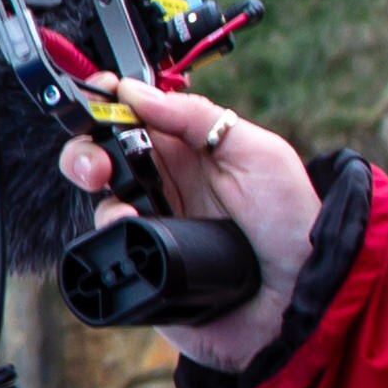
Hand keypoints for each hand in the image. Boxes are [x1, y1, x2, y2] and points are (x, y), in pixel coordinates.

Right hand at [58, 74, 322, 370]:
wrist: (301, 295)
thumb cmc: (292, 223)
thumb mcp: (258, 153)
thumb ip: (198, 118)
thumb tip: (136, 92)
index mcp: (189, 148)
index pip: (134, 115)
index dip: (109, 102)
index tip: (99, 97)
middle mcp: (164, 183)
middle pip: (102, 153)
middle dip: (86, 149)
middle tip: (98, 164)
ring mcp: (151, 223)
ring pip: (99, 197)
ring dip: (96, 189)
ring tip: (123, 201)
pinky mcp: (143, 261)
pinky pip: (106, 243)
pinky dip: (107, 231)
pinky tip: (130, 226)